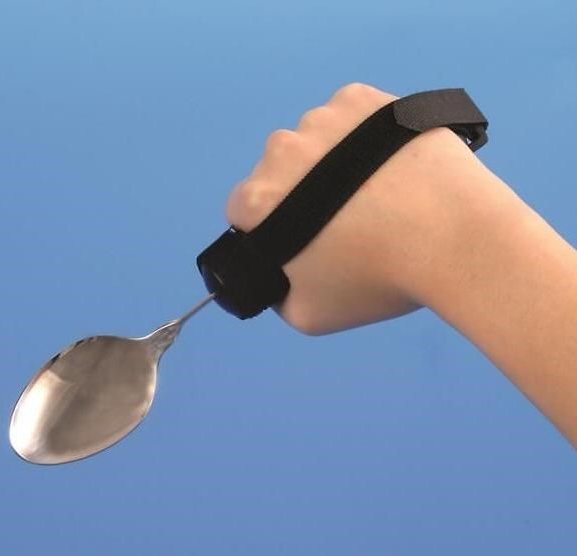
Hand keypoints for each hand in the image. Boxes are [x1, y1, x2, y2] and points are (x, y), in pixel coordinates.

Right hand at [225, 82, 493, 334]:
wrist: (456, 238)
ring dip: (328, 163)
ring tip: (373, 192)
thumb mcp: (308, 315)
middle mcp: (281, 149)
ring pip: (313, 143)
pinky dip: (358, 135)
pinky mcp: (363, 98)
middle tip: (344, 222)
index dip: (268, 231)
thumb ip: (277, 297)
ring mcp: (323, 118)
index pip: (242, 212)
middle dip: (297, 195)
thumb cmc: (377, 280)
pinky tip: (385, 162)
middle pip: (276, 174)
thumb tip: (281, 277)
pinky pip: (347, 117)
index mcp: (259, 198)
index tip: (303, 244)